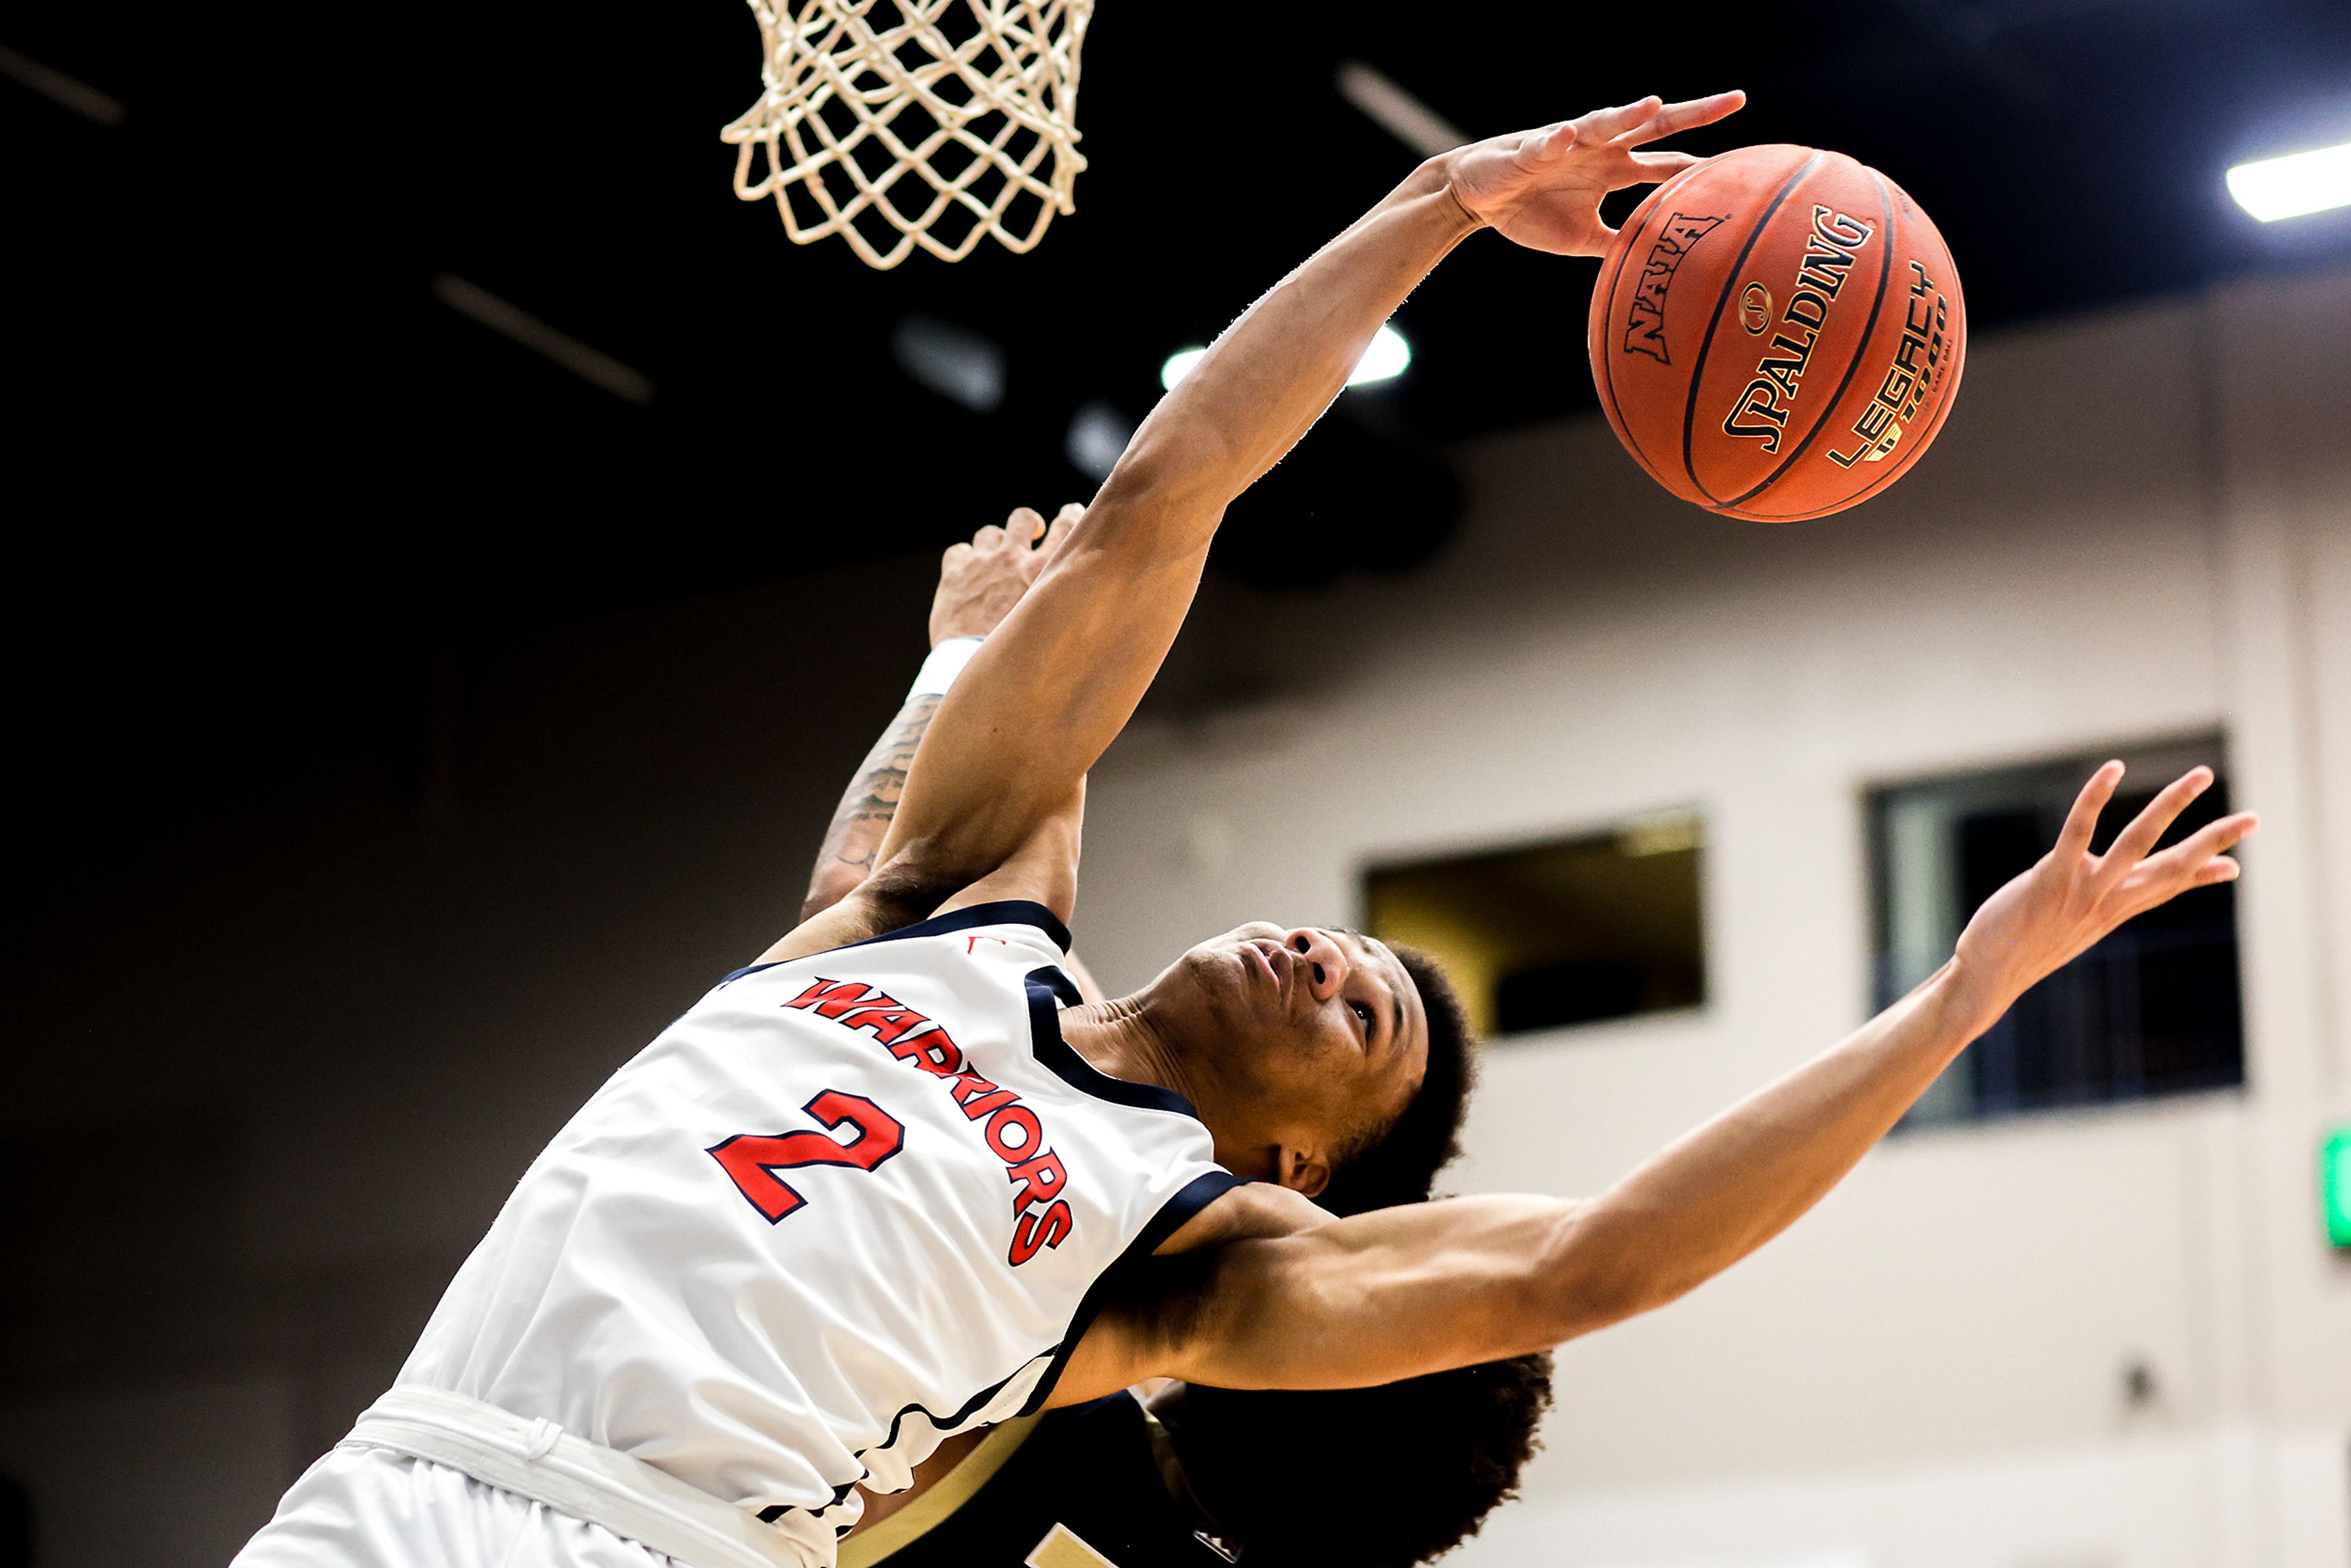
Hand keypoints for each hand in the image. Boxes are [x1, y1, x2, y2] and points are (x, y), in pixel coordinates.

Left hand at [929, 504, 1080, 645]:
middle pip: (1023, 518)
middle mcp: (1013, 558)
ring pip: (990, 533)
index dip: (1069, 514)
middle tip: (1031, 532)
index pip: (1066, 524)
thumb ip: (1061, 599)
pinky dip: (963, 559)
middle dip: (1028, 522)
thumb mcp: (1052, 621)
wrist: (973, 665)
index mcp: (1042, 569)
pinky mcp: (954, 574)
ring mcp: (981, 563)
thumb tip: (1075, 601)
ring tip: (995, 559)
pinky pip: (959, 551)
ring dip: (994, 543)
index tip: (1069, 514)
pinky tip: (966, 572)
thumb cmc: (1019, 655)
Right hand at [1444, 91, 1745, 256]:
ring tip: (1651, 104)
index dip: (1701, 163)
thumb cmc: (1531, 212)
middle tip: (1736, 101)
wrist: (1477, 198)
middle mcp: (1601, 148)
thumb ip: (1618, 243)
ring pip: (1604, 124)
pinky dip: (1557, 141)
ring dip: (1626, 114)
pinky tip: (1569, 137)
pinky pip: (1546, 144)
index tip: (1743, 164)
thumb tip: (1657, 266)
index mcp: (1615, 168)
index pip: (1668, 161)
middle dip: (1693, 112)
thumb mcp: (1582, 238)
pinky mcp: (1531, 149)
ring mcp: (1570, 144)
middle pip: (1654, 127)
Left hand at [1949, 763, 2257, 1026]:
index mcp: (2114, 910)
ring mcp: (2084, 891)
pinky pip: (2079, 831)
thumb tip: (2103, 874)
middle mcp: (2108, 902)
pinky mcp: (2052, 879)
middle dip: (2215, 840)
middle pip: (2174, 867)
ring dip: (2173, 806)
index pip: (2167, 889)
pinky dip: (2096, 798)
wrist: (1988, 977)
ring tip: (2204, 776)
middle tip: (2255, 817)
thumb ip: (2091, 900)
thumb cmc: (2021, 945)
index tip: (2235, 866)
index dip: (2202, 877)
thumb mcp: (2067, 926)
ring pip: (2139, 843)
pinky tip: (2114, 769)